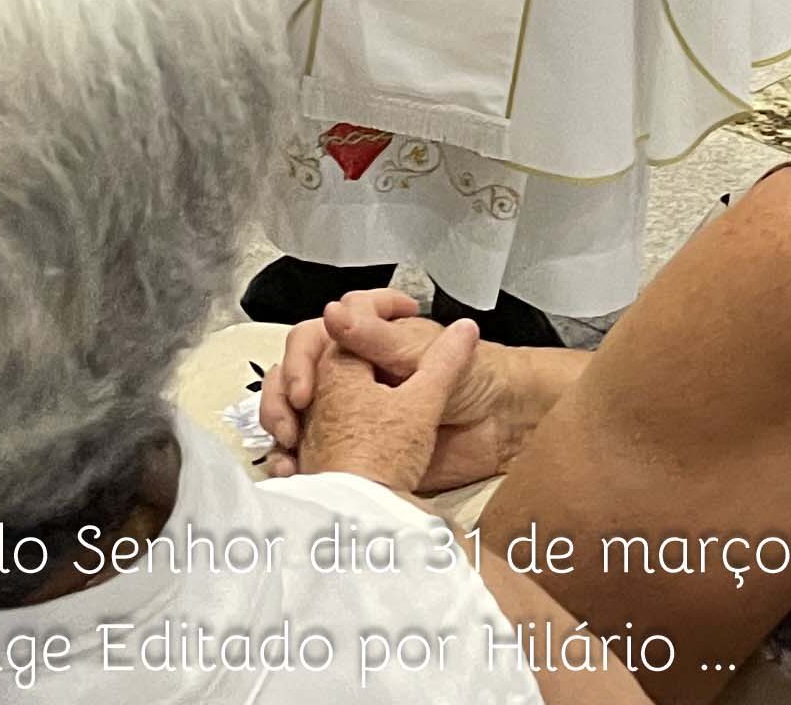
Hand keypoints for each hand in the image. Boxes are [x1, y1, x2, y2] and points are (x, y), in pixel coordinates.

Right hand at [260, 291, 527, 486]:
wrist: (507, 425)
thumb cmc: (477, 375)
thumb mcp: (421, 353)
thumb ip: (375, 337)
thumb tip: (331, 314)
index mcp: (364, 342)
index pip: (312, 338)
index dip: (300, 358)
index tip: (305, 385)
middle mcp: (351, 376)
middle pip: (294, 377)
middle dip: (282, 397)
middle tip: (292, 421)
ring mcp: (352, 417)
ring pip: (297, 419)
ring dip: (283, 431)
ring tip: (288, 452)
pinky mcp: (360, 456)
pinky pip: (318, 460)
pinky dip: (300, 467)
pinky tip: (295, 476)